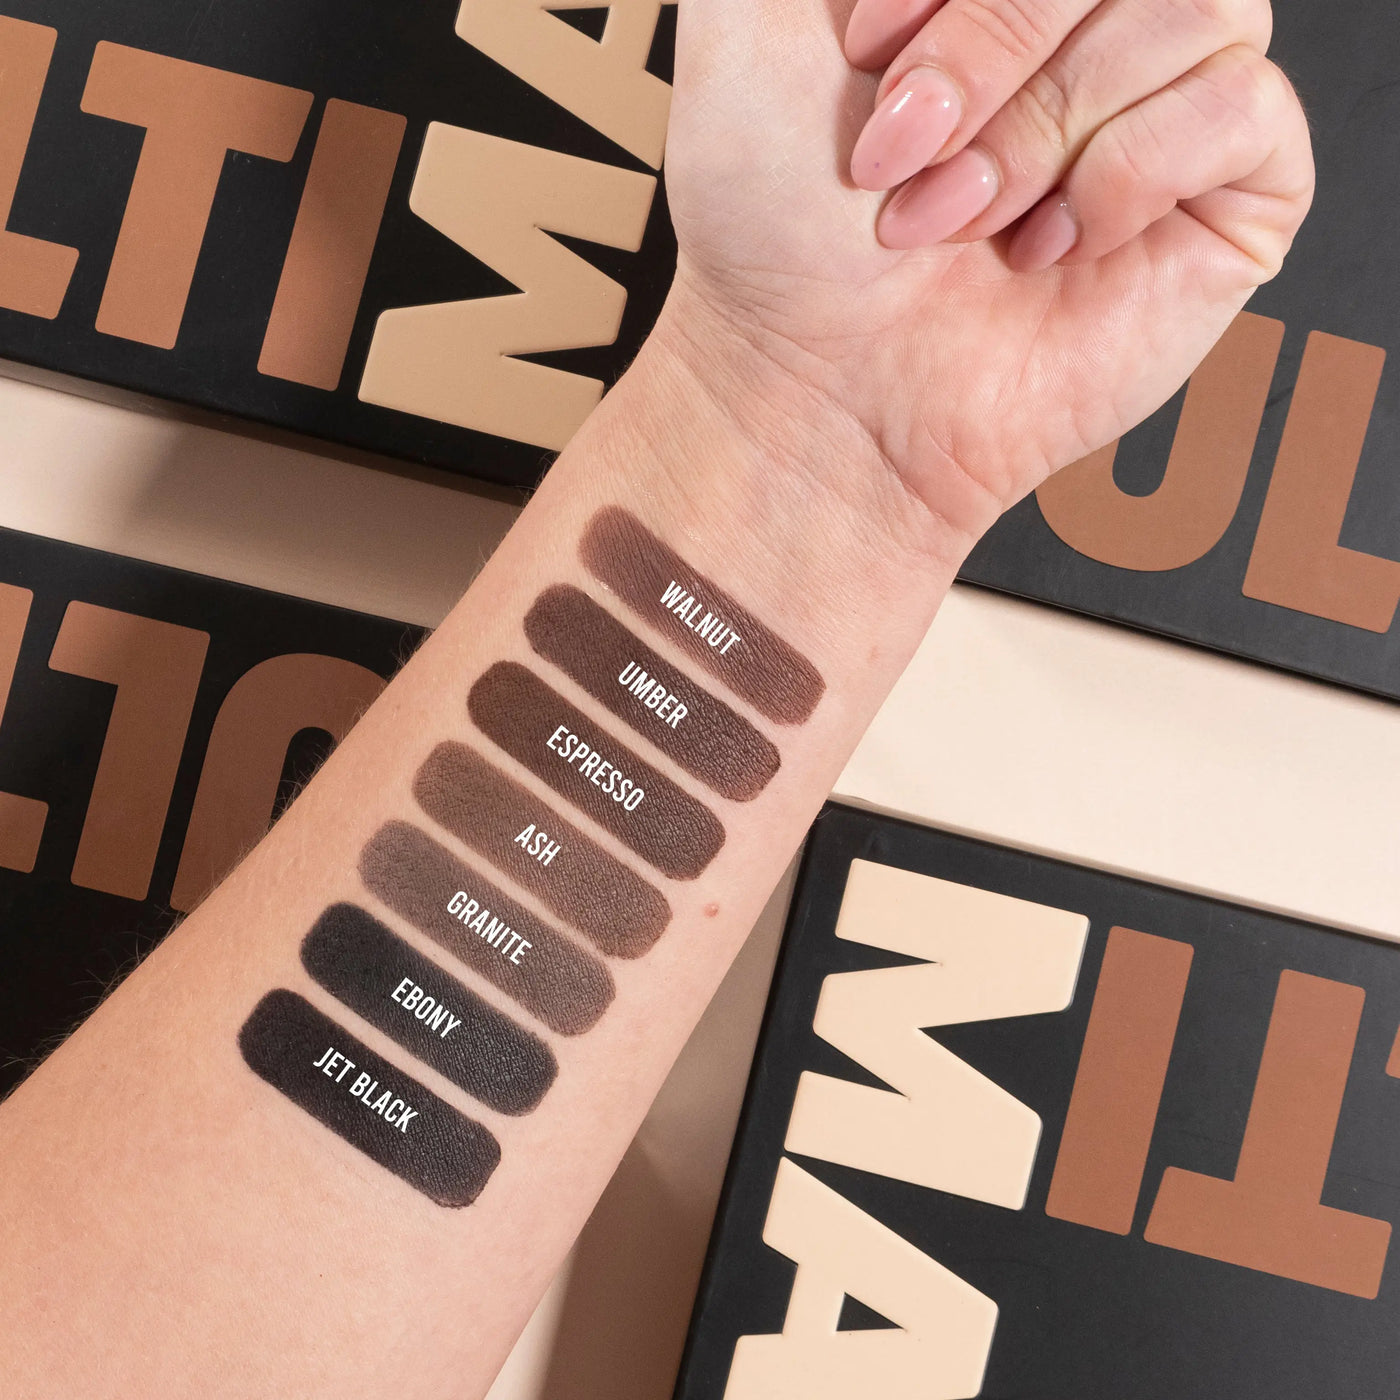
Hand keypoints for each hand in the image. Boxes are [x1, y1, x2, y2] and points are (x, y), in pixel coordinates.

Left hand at [660, 0, 1313, 548]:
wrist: (814, 386)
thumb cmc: (776, 223)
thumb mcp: (748, 17)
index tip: (866, 39)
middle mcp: (1095, 10)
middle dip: (992, 44)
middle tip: (900, 157)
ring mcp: (1170, 92)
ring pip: (1195, 2)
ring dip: (1044, 129)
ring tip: (961, 220)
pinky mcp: (1227, 190)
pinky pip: (1240, 106)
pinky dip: (1124, 176)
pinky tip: (1054, 245)